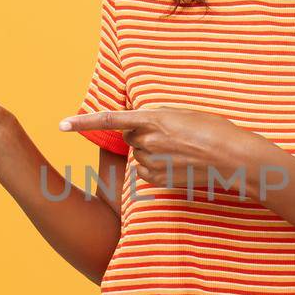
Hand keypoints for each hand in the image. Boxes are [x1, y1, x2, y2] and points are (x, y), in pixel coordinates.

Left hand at [59, 107, 258, 193]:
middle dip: (141, 135)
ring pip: (139, 155)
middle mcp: (148, 141)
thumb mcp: (185, 114)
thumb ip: (158, 116)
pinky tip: (178, 164)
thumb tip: (141, 126)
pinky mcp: (158, 180)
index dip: (83, 122)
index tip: (62, 125)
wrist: (233, 158)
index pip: (109, 120)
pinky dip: (156, 167)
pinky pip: (146, 172)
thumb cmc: (215, 131)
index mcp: (153, 119)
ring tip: (181, 151)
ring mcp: (152, 162)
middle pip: (130, 137)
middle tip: (170, 135)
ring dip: (152, 152)